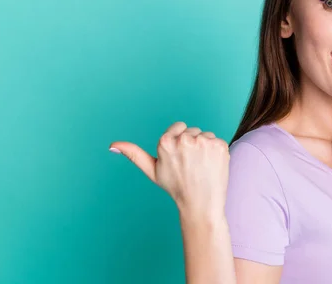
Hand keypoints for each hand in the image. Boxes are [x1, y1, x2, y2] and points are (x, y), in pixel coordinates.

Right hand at [109, 121, 229, 218]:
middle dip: (192, 144)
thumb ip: (134, 154)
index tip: (181, 157)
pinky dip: (216, 152)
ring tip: (201, 166)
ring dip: (205, 148)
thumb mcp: (152, 170)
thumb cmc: (176, 187)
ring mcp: (203, 142)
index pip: (178, 127)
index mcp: (165, 142)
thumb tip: (112, 145)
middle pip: (192, 130)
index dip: (180, 142)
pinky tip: (211, 166)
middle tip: (191, 165)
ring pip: (205, 135)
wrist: (200, 204)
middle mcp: (184, 139)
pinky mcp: (219, 145)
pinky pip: (218, 141)